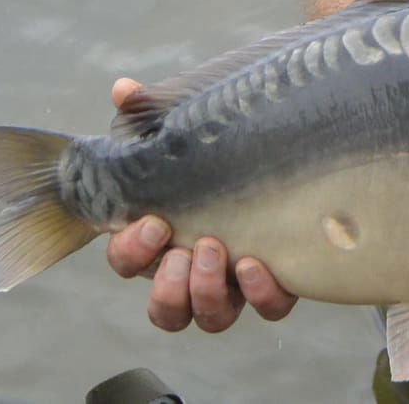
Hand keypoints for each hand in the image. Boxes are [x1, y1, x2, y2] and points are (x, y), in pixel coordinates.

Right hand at [102, 77, 298, 331]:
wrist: (284, 159)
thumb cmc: (215, 155)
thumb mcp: (182, 132)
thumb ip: (149, 114)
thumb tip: (124, 89)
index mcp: (159, 241)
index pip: (126, 261)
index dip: (131, 251)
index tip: (152, 222)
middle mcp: (192, 271)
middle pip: (164, 308)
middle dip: (168, 285)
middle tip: (185, 250)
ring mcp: (233, 284)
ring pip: (209, 318)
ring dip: (206, 293)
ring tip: (216, 251)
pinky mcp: (274, 285)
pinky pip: (269, 308)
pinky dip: (261, 295)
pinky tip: (257, 265)